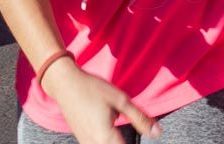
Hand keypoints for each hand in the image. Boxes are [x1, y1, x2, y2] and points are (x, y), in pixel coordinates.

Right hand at [43, 58, 160, 143]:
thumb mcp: (121, 100)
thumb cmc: (93, 89)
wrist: (66, 85)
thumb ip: (140, 119)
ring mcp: (86, 143)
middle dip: (126, 142)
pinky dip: (108, 141)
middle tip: (136, 127)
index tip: (147, 134)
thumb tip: (157, 133)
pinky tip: (111, 132)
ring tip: (119, 126)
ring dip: (117, 142)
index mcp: (105, 138)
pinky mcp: (82, 140)